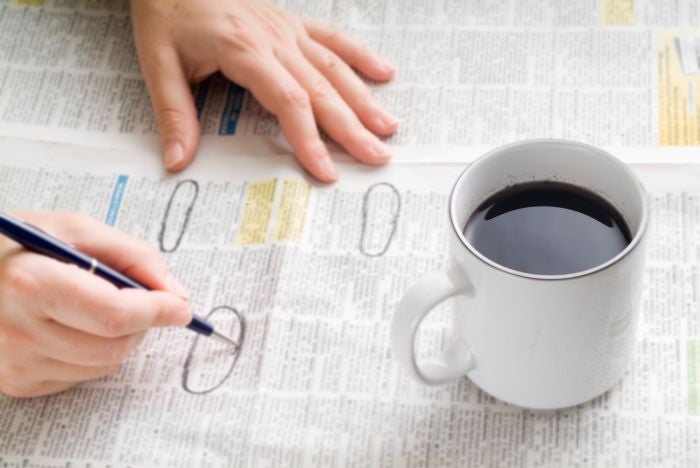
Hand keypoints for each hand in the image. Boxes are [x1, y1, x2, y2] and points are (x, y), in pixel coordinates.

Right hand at [0, 212, 191, 397]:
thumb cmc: (14, 247)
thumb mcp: (72, 229)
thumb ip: (132, 255)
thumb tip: (176, 294)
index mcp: (32, 285)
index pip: (115, 314)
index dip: (156, 310)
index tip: (180, 306)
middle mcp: (18, 332)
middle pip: (114, 346)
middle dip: (142, 323)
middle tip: (140, 299)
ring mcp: (15, 364)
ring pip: (103, 365)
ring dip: (120, 338)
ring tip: (97, 306)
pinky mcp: (18, 384)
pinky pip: (81, 376)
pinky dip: (93, 352)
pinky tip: (72, 325)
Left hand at [131, 0, 397, 181]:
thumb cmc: (166, 11)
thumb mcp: (158, 63)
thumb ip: (173, 114)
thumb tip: (177, 161)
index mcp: (244, 50)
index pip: (288, 102)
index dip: (310, 139)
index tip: (326, 171)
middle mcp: (274, 39)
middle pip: (322, 90)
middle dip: (352, 128)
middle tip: (378, 156)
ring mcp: (287, 29)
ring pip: (334, 68)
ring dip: (364, 99)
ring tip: (388, 127)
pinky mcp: (291, 22)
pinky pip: (332, 39)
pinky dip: (360, 56)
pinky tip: (384, 73)